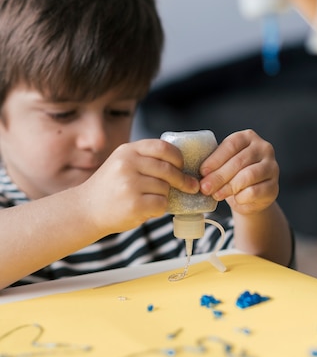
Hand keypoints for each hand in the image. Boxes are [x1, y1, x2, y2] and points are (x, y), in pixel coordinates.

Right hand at [80, 139, 199, 234]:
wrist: (86, 209)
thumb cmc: (110, 188)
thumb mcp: (123, 164)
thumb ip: (146, 160)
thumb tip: (183, 167)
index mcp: (127, 151)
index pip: (162, 147)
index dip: (177, 157)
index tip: (182, 166)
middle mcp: (127, 164)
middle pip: (168, 168)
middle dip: (182, 179)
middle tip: (189, 186)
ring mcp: (130, 184)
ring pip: (165, 188)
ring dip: (165, 196)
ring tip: (150, 199)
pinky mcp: (134, 204)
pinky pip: (161, 204)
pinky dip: (159, 208)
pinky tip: (147, 209)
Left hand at [199, 129, 278, 216]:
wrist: (249, 196)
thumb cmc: (233, 175)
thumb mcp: (223, 164)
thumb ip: (215, 165)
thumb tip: (202, 174)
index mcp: (248, 137)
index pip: (231, 145)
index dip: (215, 159)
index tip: (202, 172)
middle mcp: (263, 148)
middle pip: (239, 161)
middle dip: (219, 176)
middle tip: (205, 188)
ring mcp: (272, 167)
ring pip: (248, 176)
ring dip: (229, 187)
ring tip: (216, 194)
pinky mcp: (274, 186)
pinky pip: (255, 191)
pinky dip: (241, 197)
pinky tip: (235, 199)